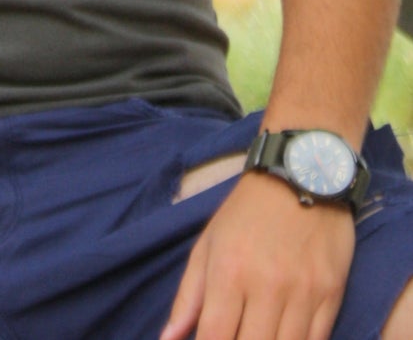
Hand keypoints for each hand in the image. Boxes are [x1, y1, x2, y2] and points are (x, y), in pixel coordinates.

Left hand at [160, 172, 353, 339]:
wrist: (300, 177)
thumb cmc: (244, 213)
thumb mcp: (207, 244)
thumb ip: (189, 295)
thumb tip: (168, 337)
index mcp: (228, 270)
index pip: (215, 335)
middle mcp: (266, 285)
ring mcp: (303, 293)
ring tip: (254, 338)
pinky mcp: (333, 295)